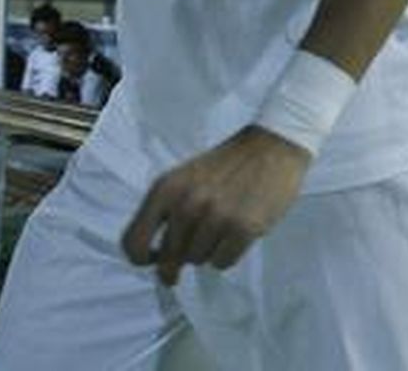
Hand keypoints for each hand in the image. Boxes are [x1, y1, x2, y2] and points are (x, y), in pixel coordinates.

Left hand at [121, 126, 311, 286]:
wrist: (274, 144)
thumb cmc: (228, 164)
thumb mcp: (186, 178)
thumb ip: (167, 211)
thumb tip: (159, 258)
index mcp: (166, 189)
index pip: (133, 243)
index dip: (142, 259)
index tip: (155, 260)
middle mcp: (187, 204)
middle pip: (169, 258)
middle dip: (180, 260)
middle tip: (192, 254)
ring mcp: (216, 216)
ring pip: (198, 260)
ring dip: (208, 252)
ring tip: (222, 230)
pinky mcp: (244, 227)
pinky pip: (223, 262)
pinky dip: (228, 255)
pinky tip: (236, 236)